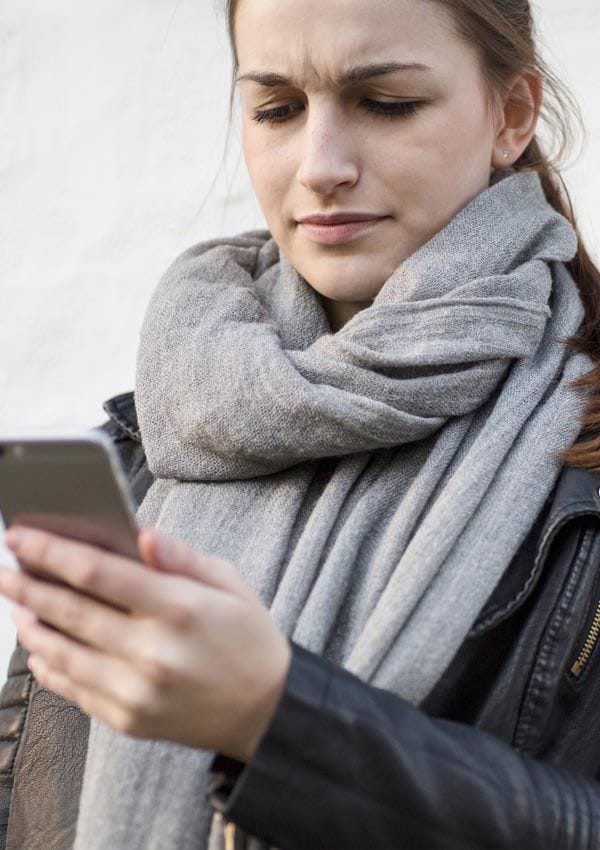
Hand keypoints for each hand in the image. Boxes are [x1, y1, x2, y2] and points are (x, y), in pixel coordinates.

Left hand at [0, 526, 291, 762]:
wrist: (265, 711)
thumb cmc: (248, 638)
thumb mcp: (229, 583)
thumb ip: (182, 557)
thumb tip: (141, 533)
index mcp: (179, 609)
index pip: (99, 573)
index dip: (53, 552)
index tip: (22, 537)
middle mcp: (153, 652)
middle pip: (71, 611)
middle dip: (28, 585)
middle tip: (4, 568)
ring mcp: (136, 691)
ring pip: (63, 652)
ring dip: (31, 624)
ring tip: (15, 603)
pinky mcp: (127, 720)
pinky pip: (74, 689)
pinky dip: (48, 665)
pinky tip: (38, 646)